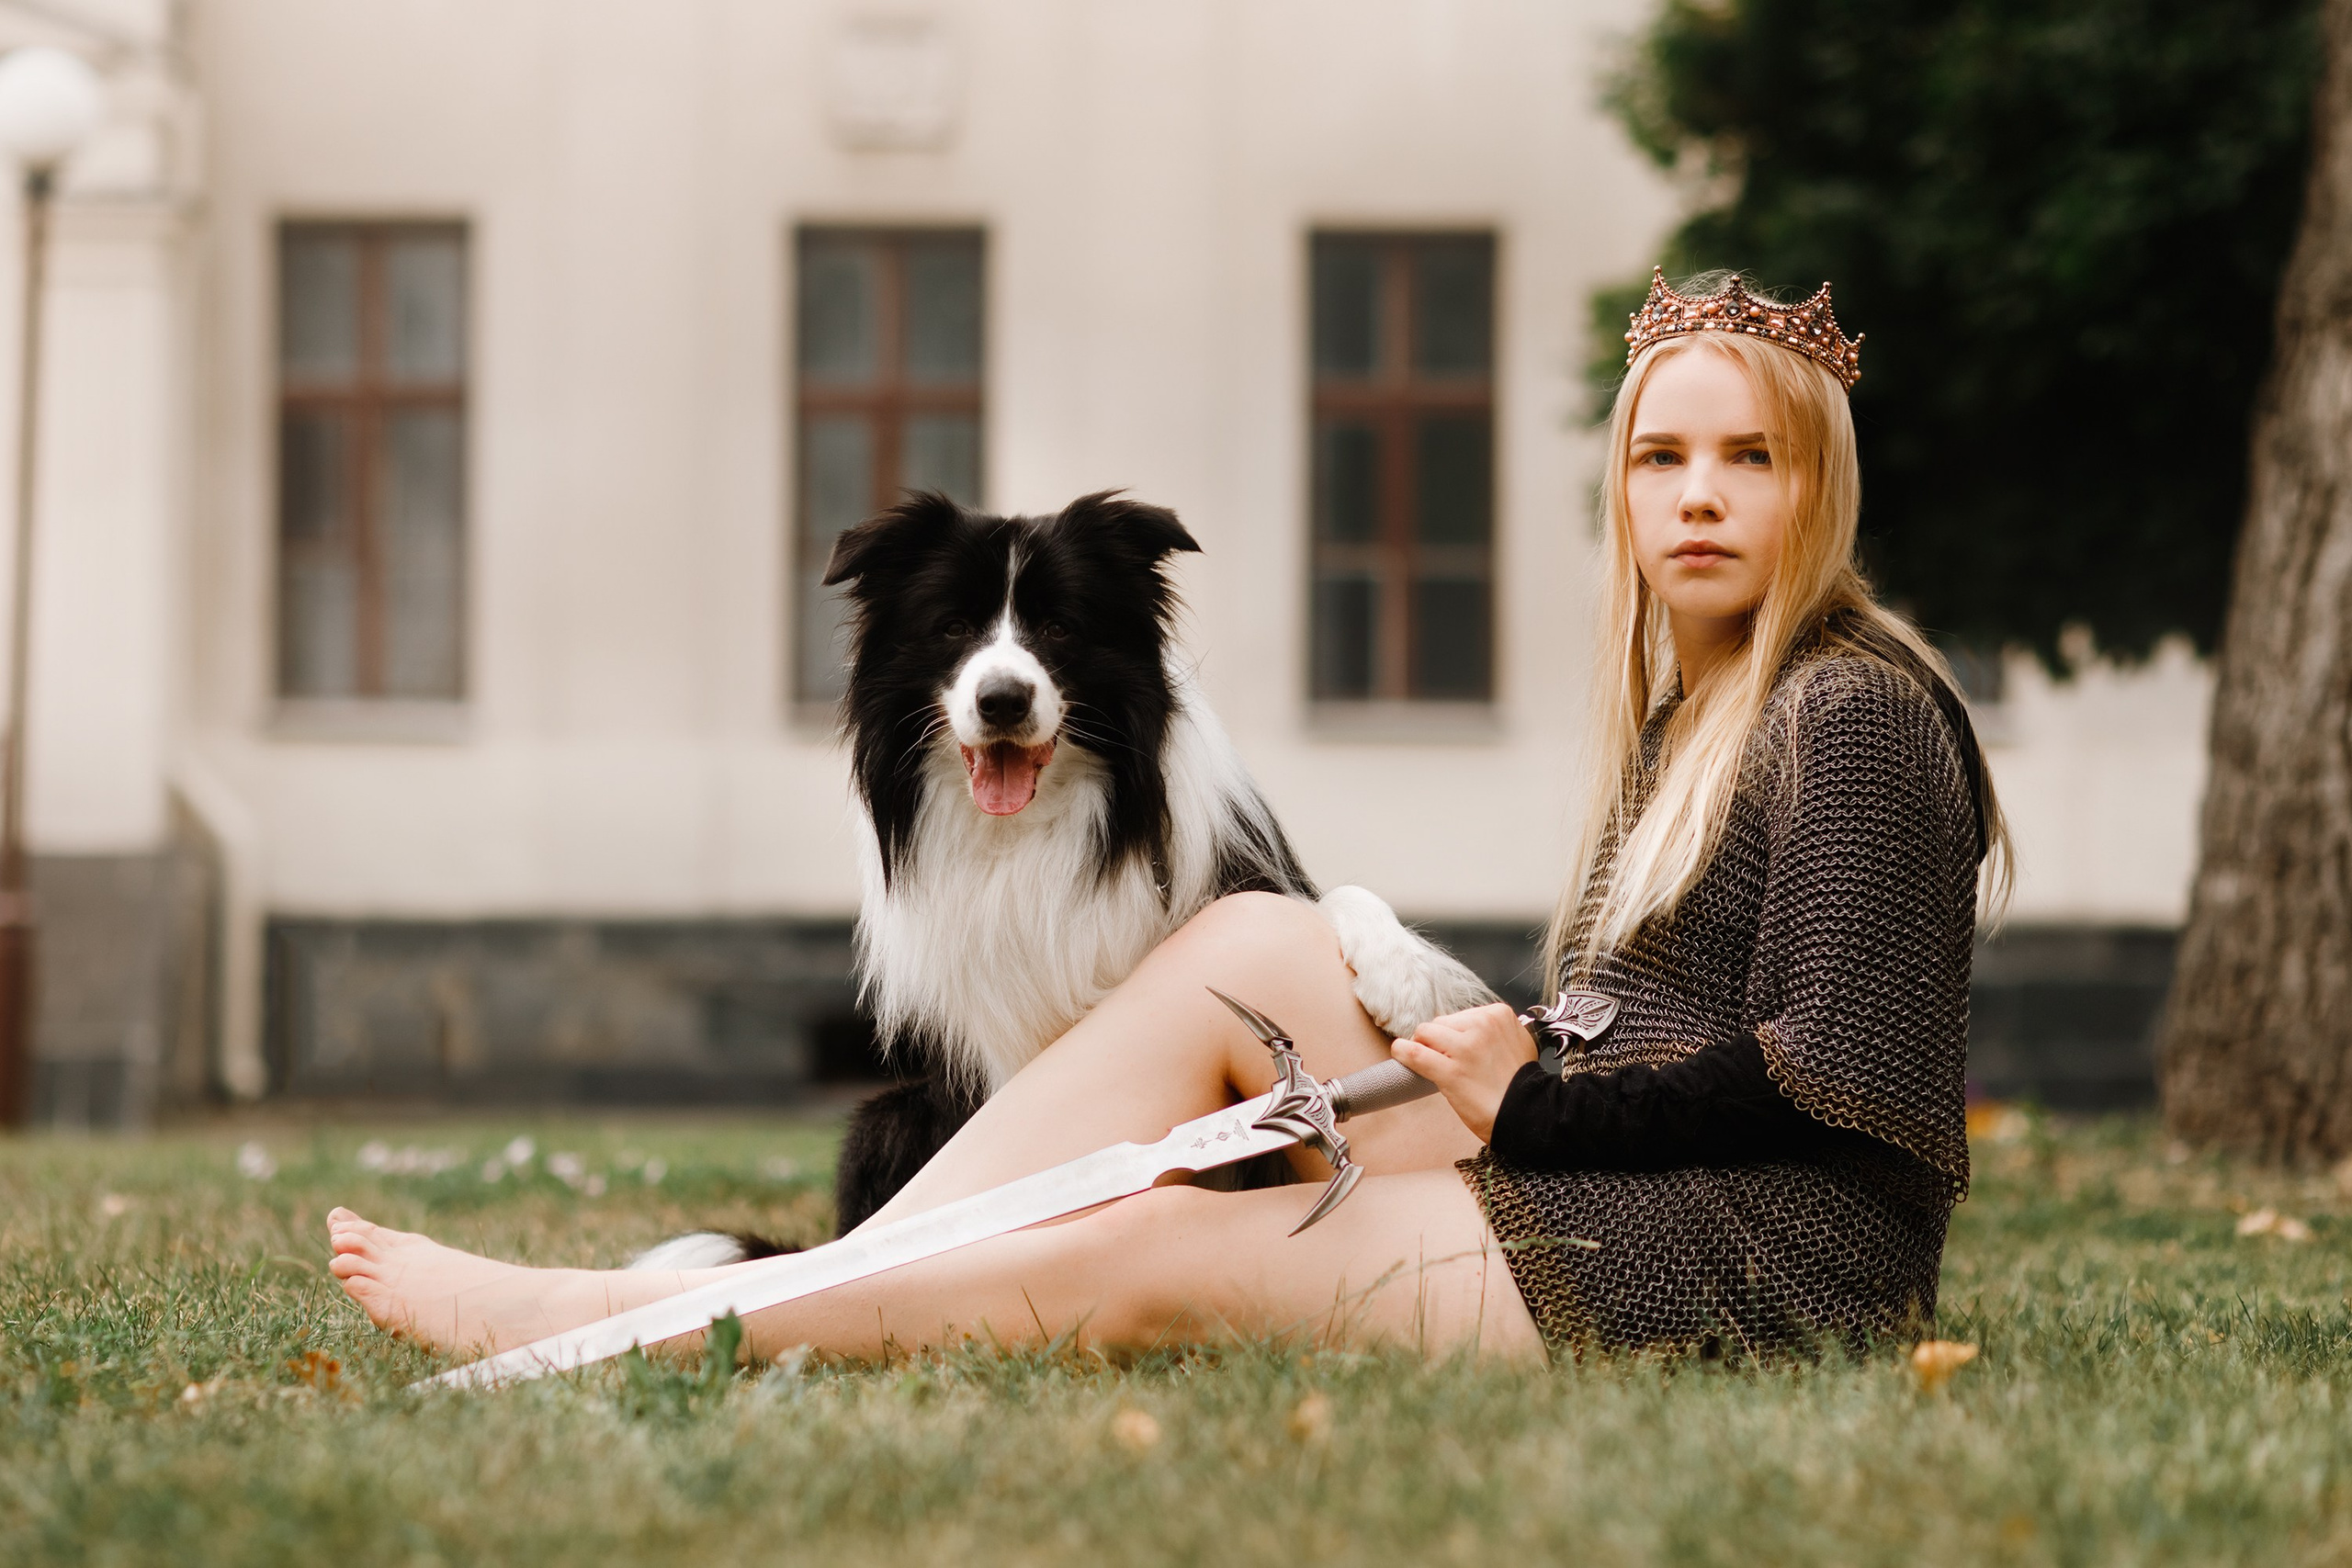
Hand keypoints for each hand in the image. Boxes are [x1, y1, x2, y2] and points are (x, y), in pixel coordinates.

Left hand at [1390, 1002, 1536, 1143]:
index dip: (1454, 1034)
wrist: (1527, 1116)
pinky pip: (1415, 1053)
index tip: (1459, 1050)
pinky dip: (1403, 1052)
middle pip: (1440, 1023)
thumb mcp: (1518, 1042)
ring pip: (1424, 1033)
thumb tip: (1470, 1027)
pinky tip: (1400, 1053)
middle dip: (1439, 1041)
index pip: (1459, 1016)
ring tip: (1431, 1062)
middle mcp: (1482, 1026)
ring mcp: (1466, 1048)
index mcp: (1498, 1015)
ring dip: (1422, 1047)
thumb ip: (1495, 1030)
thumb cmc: (1520, 1084)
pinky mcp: (1451, 1071)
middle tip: (1450, 1062)